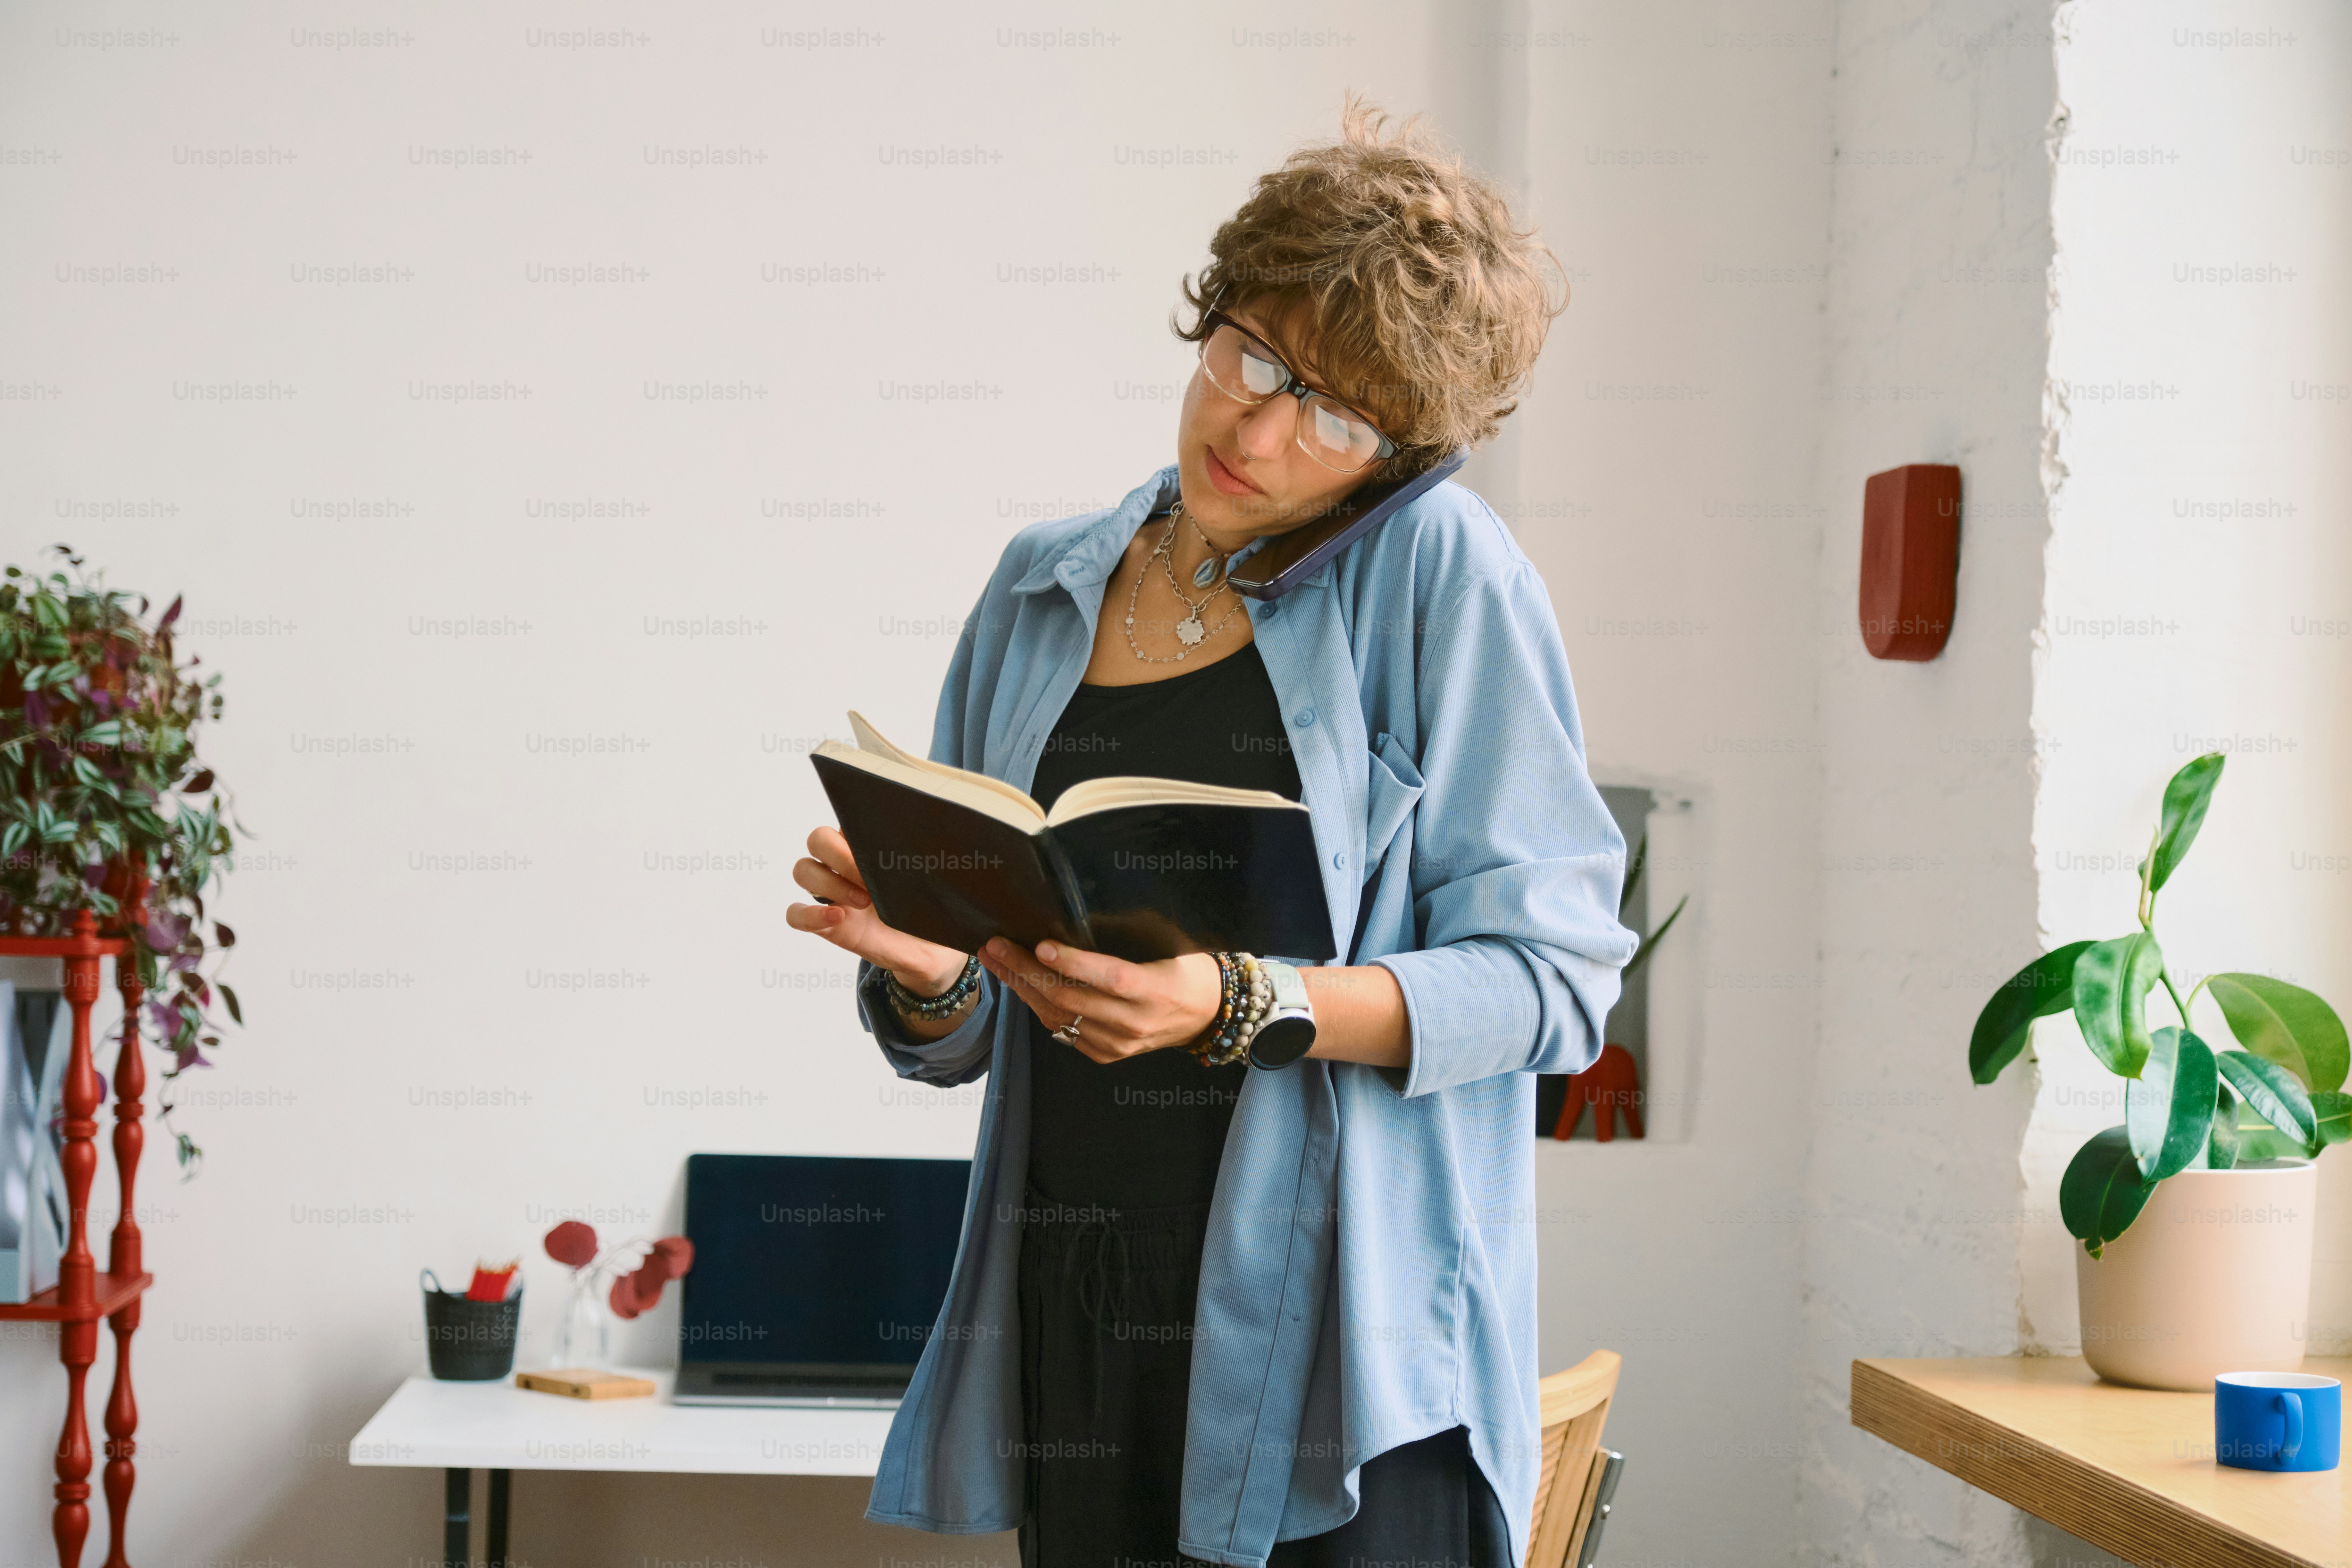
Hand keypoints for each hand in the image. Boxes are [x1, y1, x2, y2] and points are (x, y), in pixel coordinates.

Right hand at [786, 826, 967, 995]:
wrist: (928, 951)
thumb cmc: (928, 912)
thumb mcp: (935, 884)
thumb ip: (929, 861)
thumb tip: (941, 836)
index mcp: (869, 848)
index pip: (846, 820)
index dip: (854, 830)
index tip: (879, 851)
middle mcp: (845, 866)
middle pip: (817, 840)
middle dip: (838, 855)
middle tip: (867, 879)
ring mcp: (833, 894)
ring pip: (803, 869)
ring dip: (828, 882)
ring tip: (862, 902)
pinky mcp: (826, 924)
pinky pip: (795, 913)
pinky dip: (809, 914)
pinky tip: (836, 918)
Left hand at [978, 936, 1221, 1063]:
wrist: (1206, 1015)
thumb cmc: (1187, 969)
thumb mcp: (1171, 946)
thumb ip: (1131, 936)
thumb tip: (1080, 912)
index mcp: (1154, 991)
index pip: (1109, 978)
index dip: (1073, 963)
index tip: (1041, 944)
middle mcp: (1133, 1023)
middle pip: (1070, 998)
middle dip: (1026, 971)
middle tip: (997, 946)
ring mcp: (1117, 1044)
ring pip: (1058, 1016)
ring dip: (1022, 987)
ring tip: (996, 960)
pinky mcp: (1106, 1054)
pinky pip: (1062, 1030)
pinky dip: (1038, 1006)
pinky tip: (1020, 984)